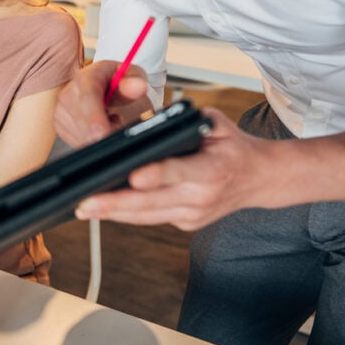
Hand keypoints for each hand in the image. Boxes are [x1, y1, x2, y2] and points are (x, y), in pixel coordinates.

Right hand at [54, 60, 149, 147]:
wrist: (103, 85)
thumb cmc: (117, 81)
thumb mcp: (132, 76)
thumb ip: (134, 82)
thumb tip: (138, 87)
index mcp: (86, 77)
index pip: (87, 100)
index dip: (97, 120)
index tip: (110, 132)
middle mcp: (67, 93)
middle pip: (83, 125)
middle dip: (106, 132)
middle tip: (118, 122)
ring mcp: (60, 111)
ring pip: (82, 138)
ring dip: (99, 137)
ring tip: (108, 121)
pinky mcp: (59, 126)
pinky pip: (78, 143)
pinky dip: (91, 141)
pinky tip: (98, 128)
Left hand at [74, 108, 271, 229]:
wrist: (260, 178)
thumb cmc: (233, 145)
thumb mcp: (215, 121)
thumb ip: (183, 120)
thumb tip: (147, 123)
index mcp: (213, 168)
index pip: (179, 171)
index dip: (156, 175)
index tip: (133, 177)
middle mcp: (202, 196)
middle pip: (154, 202)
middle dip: (117, 203)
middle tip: (86, 202)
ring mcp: (194, 215)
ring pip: (148, 216)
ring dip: (114, 214)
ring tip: (84, 208)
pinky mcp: (187, 224)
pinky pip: (152, 219)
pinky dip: (128, 214)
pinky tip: (104, 209)